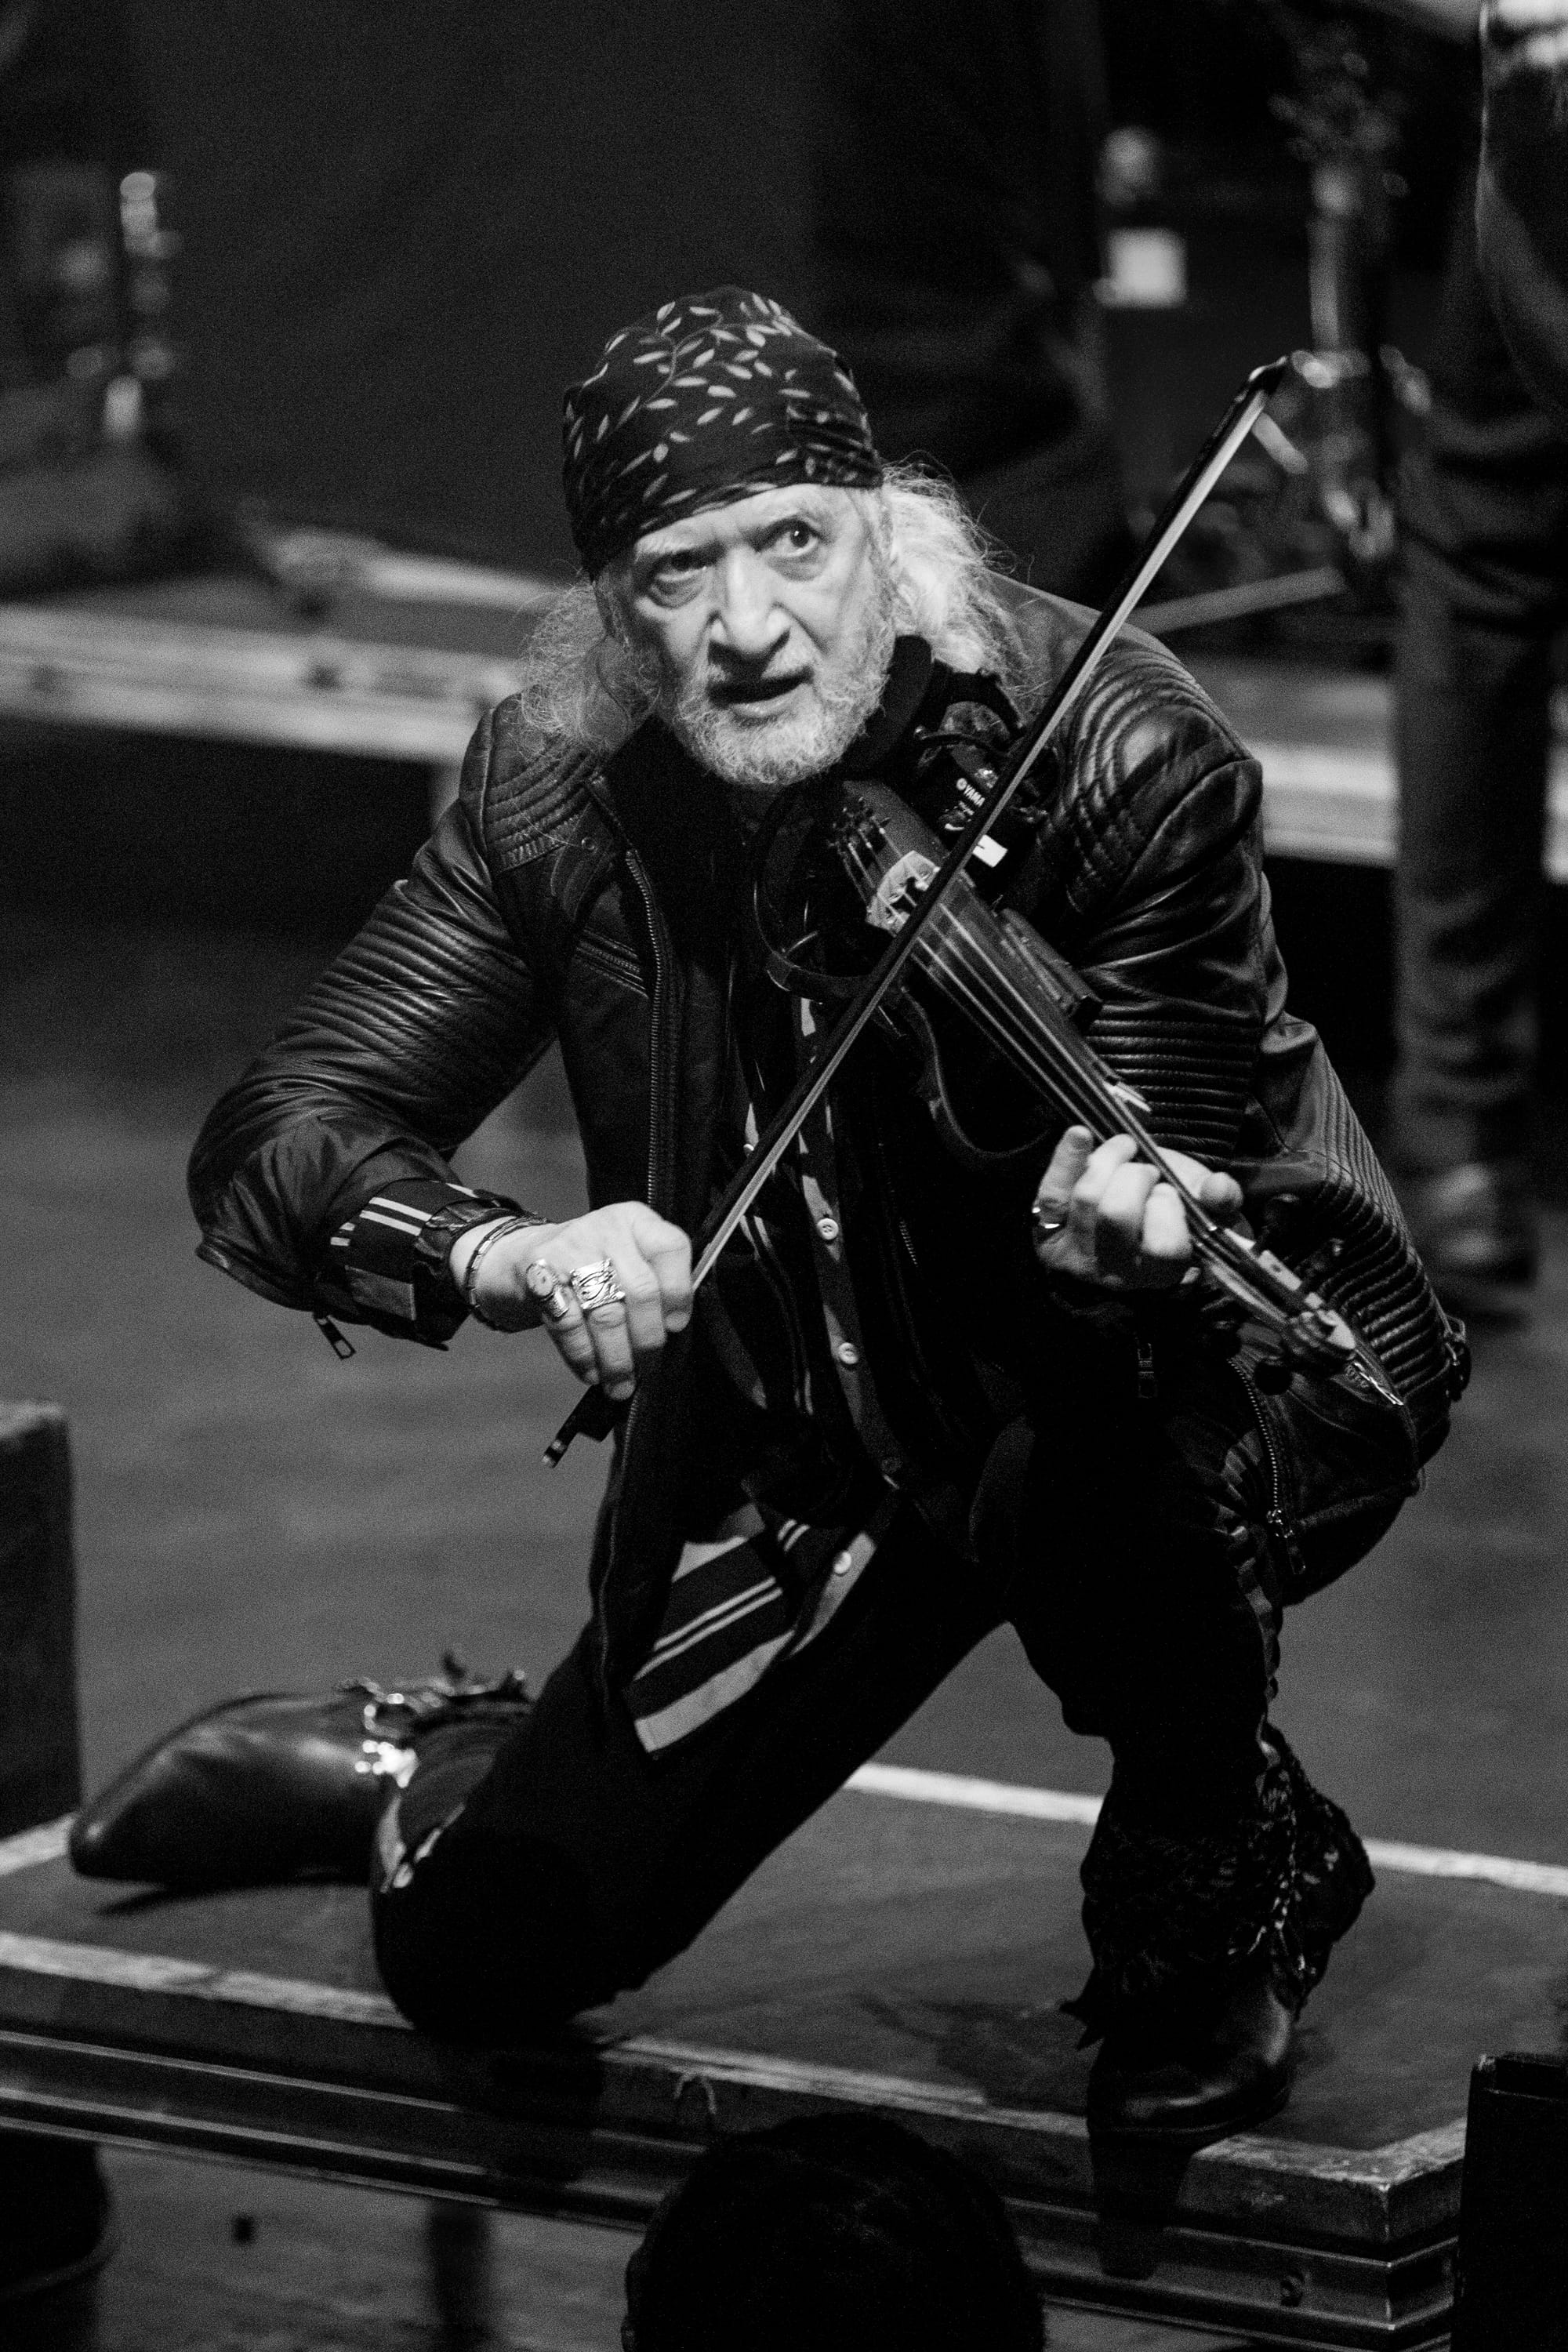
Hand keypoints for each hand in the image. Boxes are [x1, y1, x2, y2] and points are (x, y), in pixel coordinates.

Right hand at [449, 1204, 691, 1400]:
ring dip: (617, 1359)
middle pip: (641, 1291)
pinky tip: (593, 1373)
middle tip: (649, 1366)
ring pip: (606, 1315)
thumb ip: (657, 1279)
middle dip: (647, 1339)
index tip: (676, 1326)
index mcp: (636, 1220)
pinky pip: (569, 1327)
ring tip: (622, 1384)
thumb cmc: (596, 1262)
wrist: (531, 1253)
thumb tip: (674, 1333)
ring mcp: (570, 1251)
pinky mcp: (540, 1277)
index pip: (670, 1248)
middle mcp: (605, 1229)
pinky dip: (583, 1357)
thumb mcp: (630, 1253)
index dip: (679, 1292)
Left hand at [1030, 1127, 1242, 1289]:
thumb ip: (1220, 1199)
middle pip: (1117, 1214)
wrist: (1127, 1218)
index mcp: (1161, 1274)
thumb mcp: (1203, 1207)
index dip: (1167, 1206)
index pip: (1165, 1246)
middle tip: (1145, 1170)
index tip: (1167, 1190)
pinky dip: (1067, 1158)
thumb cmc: (1169, 1213)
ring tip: (1123, 1152)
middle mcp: (1114, 1275)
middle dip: (1136, 1176)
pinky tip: (1081, 1134)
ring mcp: (1075, 1257)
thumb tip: (1219, 1188)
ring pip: (1086, 1198)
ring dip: (1108, 1159)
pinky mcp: (1047, 1232)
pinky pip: (1052, 1193)